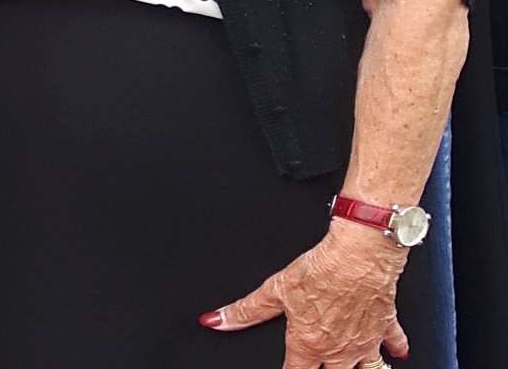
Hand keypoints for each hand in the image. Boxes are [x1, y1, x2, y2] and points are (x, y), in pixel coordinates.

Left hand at [202, 221, 408, 367]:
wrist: (360, 256)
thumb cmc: (321, 271)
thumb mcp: (275, 290)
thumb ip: (245, 311)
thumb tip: (215, 321)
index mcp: (310, 344)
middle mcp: (339, 349)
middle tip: (319, 368)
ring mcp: (365, 341)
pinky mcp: (386, 325)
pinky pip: (394, 345)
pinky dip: (395, 350)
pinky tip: (396, 355)